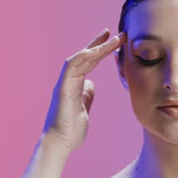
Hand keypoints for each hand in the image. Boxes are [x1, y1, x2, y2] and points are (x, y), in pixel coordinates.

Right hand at [42, 28, 126, 151]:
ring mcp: (65, 83)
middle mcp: (70, 80)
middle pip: (86, 56)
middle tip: (117, 34)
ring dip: (96, 47)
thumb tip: (91, 84)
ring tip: (112, 38)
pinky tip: (94, 51)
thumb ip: (87, 95)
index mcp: (76, 84)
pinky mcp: (62, 88)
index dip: (102, 51)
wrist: (60, 144)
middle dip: (101, 43)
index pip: (90, 63)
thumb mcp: (84, 108)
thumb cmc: (71, 130)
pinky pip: (70, 67)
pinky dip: (81, 57)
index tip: (116, 41)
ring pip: (81, 58)